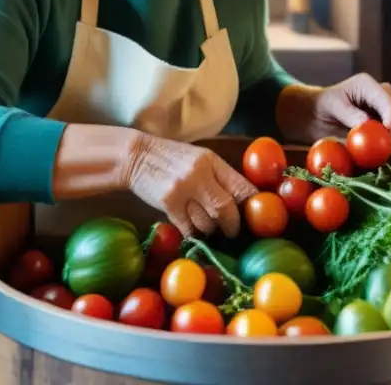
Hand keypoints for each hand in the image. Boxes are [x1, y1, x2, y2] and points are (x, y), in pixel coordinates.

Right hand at [123, 133, 257, 238]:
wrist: (136, 156)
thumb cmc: (171, 158)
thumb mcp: (199, 159)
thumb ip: (219, 176)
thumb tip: (244, 201)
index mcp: (211, 161)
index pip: (241, 186)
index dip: (251, 205)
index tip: (254, 216)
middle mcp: (199, 175)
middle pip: (226, 209)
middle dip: (232, 225)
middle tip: (232, 231)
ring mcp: (183, 190)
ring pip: (207, 223)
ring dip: (211, 230)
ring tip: (209, 228)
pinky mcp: (168, 205)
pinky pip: (189, 229)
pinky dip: (194, 234)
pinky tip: (193, 230)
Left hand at [281, 74, 390, 149]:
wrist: (320, 115)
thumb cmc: (324, 107)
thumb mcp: (333, 106)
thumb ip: (349, 114)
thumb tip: (367, 124)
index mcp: (368, 84)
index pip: (389, 102)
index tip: (390, 136)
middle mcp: (382, 93)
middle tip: (388, 150)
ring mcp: (387, 108)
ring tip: (382, 152)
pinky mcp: (388, 122)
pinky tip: (381, 152)